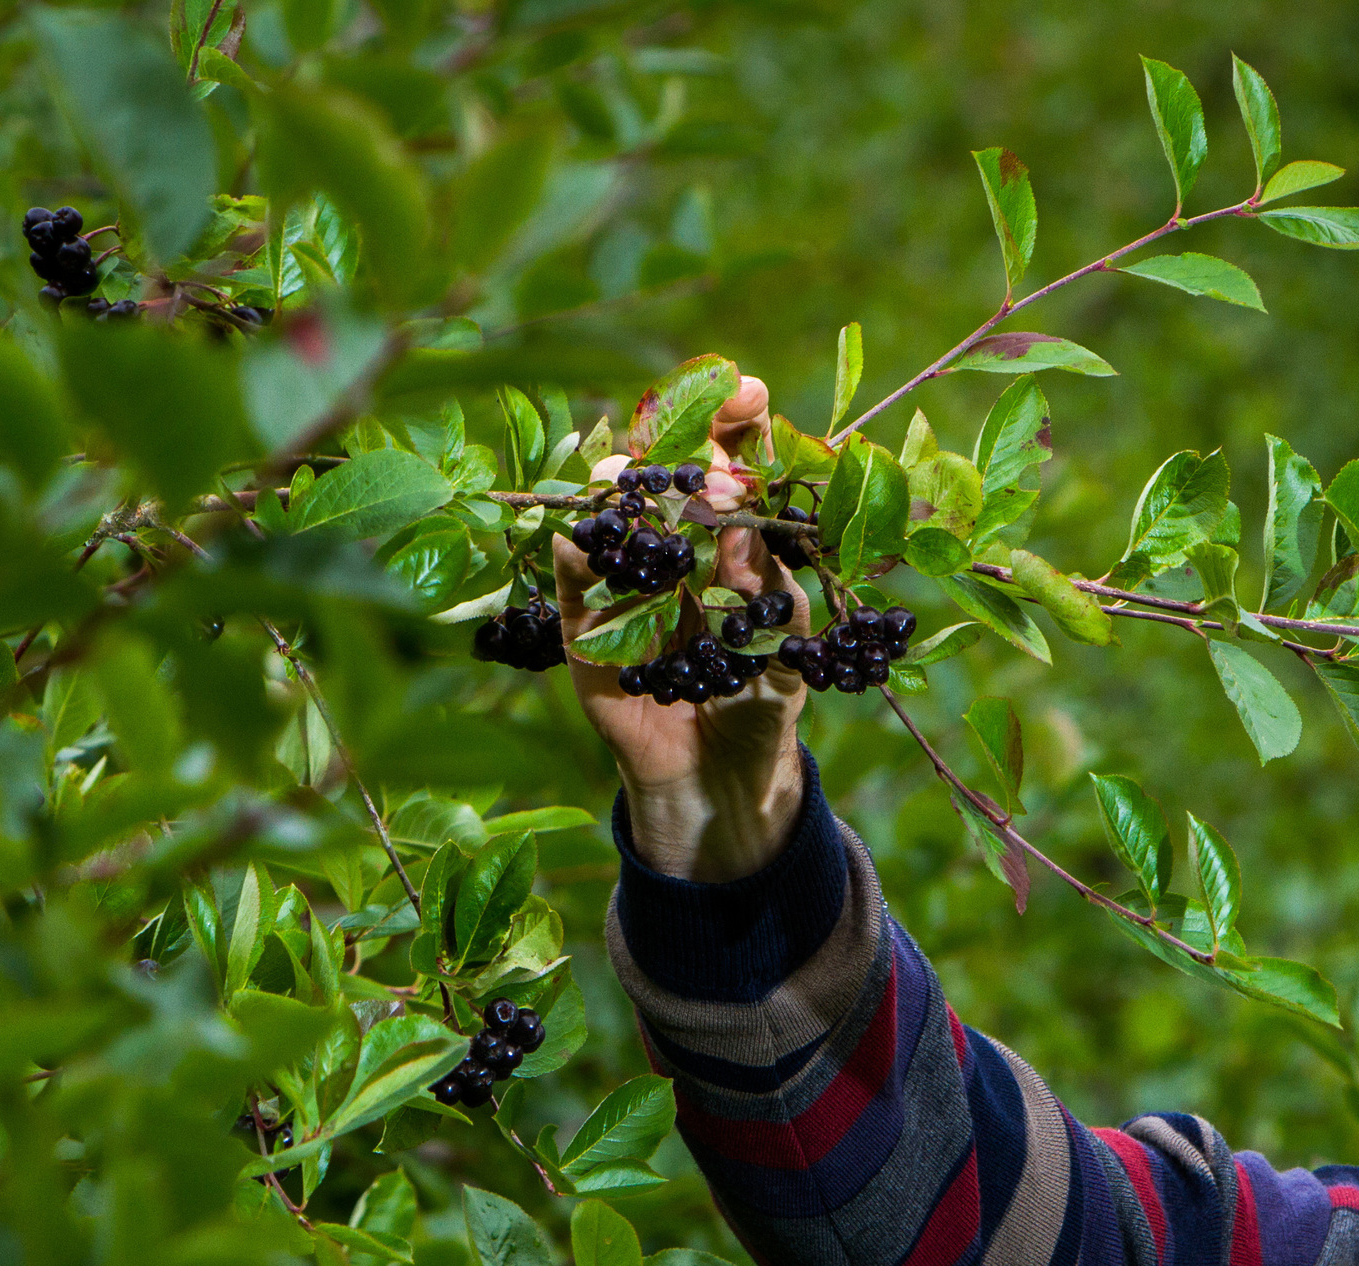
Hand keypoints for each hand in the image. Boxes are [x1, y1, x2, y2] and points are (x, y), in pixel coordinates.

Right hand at [557, 374, 812, 881]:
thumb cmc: (760, 707)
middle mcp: (677, 553)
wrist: (719, 781)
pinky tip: (582, 535)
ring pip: (618, 520)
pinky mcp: (588, 629)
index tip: (749, 390)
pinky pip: (576, 585)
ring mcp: (628, 585)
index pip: (735, 469)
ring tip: (631, 470)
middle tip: (688, 419)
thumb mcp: (782, 650)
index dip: (739, 425)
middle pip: (670, 478)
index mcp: (733, 545)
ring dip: (622, 489)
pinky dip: (577, 559)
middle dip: (679, 439)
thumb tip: (739, 526)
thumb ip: (765, 592)